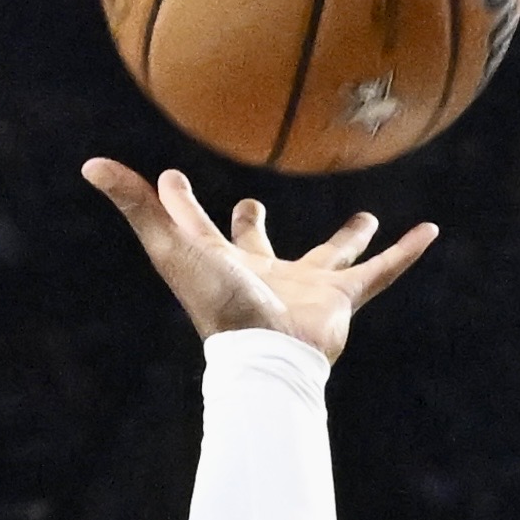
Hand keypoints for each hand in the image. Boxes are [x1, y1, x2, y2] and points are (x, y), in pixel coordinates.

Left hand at [81, 161, 436, 361]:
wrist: (268, 355)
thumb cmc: (220, 306)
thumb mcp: (175, 245)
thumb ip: (136, 206)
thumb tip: (90, 163)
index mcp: (221, 263)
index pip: (193, 226)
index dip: (178, 203)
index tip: (169, 179)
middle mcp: (262, 275)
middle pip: (257, 244)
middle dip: (254, 224)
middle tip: (253, 199)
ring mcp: (305, 288)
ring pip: (330, 256)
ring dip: (348, 238)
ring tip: (366, 217)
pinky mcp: (342, 299)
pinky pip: (381, 272)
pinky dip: (406, 254)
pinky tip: (429, 232)